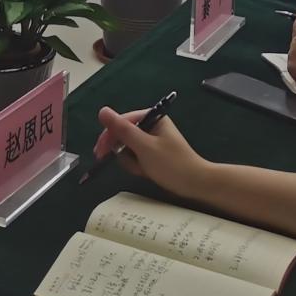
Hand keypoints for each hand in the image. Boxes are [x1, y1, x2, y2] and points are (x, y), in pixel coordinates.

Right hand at [91, 106, 210, 202]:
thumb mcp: (144, 147)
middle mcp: (152, 126)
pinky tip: (144, 172)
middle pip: (124, 134)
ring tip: (141, 170)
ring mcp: (153, 141)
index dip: (109, 136)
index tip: (99, 152)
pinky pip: (137, 157)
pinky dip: (137, 166)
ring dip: (130, 160)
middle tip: (111, 163)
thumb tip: (102, 110)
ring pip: (128, 148)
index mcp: (152, 118)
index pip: (122, 122)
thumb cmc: (171, 164)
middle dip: (121, 150)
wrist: (195, 184)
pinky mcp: (154, 154)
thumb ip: (122, 129)